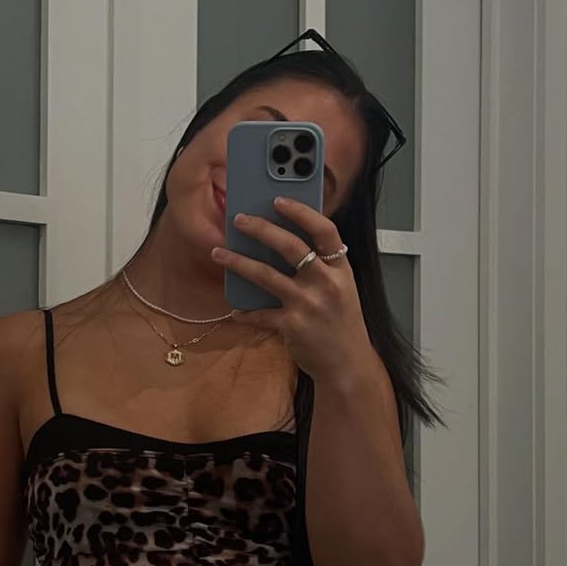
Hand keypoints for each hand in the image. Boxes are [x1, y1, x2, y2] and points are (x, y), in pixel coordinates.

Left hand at [210, 196, 378, 385]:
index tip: (279, 200)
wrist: (347, 365)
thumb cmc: (341, 325)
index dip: (301, 212)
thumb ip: (321, 267)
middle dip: (261, 229)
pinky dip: (245, 312)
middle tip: (239, 219)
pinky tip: (235, 310)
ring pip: (266, 275)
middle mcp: (326, 283)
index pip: (324, 230)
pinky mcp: (292, 326)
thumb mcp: (342, 290)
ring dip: (238, 262)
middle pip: (291, 246)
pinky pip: (260, 313)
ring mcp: (308, 304)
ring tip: (219, 252)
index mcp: (341, 270)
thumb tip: (283, 243)